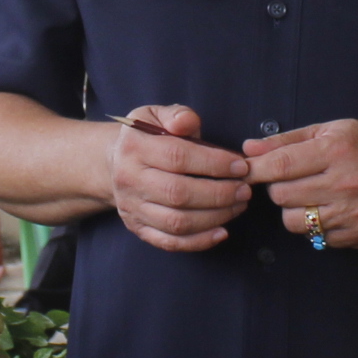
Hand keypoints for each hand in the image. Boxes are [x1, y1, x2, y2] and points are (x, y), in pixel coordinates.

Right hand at [108, 106, 254, 254]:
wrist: (113, 164)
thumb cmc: (145, 138)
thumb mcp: (155, 115)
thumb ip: (176, 115)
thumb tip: (188, 122)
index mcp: (134, 148)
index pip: (177, 157)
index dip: (213, 163)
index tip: (240, 166)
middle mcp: (129, 180)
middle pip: (178, 194)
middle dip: (219, 194)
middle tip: (244, 189)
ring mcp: (132, 208)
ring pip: (177, 222)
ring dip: (215, 217)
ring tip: (238, 205)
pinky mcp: (138, 228)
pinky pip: (170, 242)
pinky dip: (199, 241)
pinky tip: (222, 231)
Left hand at [246, 119, 357, 250]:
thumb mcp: (332, 130)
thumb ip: (288, 140)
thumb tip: (248, 150)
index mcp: (337, 150)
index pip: (281, 165)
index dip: (256, 170)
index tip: (244, 170)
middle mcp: (346, 183)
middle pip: (282, 196)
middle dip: (277, 187)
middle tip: (290, 178)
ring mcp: (353, 213)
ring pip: (293, 222)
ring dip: (293, 209)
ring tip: (309, 195)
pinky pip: (315, 237)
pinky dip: (314, 225)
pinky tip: (329, 208)